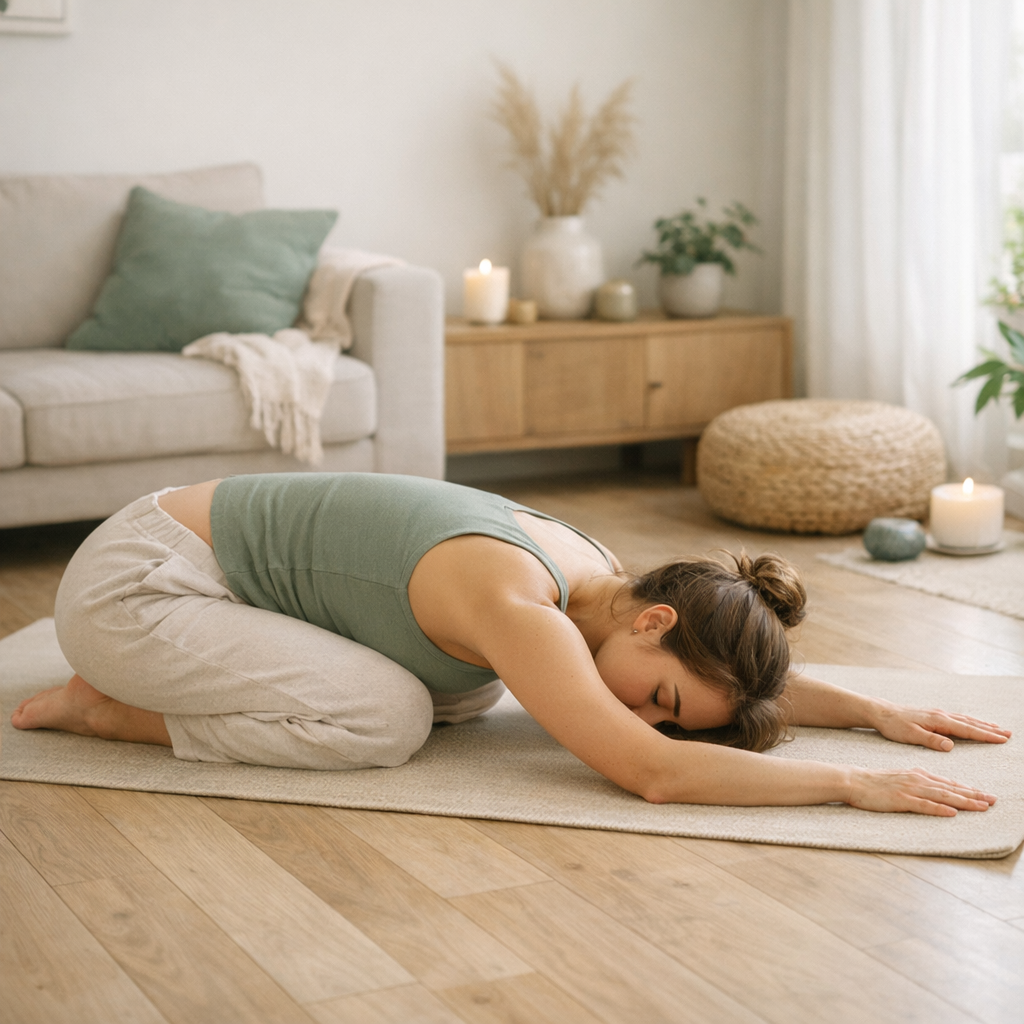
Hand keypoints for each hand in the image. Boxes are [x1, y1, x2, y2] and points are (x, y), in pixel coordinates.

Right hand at [846, 767, 996, 815]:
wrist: (854, 780)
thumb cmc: (875, 781)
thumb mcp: (901, 777)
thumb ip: (918, 780)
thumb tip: (935, 785)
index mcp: (918, 774)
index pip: (949, 783)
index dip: (968, 789)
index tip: (985, 795)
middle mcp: (918, 780)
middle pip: (951, 788)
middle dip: (974, 795)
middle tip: (993, 800)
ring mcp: (910, 790)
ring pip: (942, 796)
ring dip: (963, 802)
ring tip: (981, 807)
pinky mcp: (901, 800)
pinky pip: (923, 805)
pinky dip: (939, 809)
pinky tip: (951, 812)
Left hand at [868, 701, 1011, 751]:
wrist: (882, 712)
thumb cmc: (895, 726)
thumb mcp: (911, 735)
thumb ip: (931, 740)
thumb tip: (951, 745)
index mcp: (938, 721)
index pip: (967, 729)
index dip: (985, 735)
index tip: (1001, 739)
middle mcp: (941, 715)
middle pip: (970, 723)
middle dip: (990, 729)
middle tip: (1008, 734)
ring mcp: (938, 714)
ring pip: (965, 719)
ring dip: (982, 724)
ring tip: (997, 728)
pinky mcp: (934, 715)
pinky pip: (957, 718)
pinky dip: (970, 721)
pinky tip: (973, 723)